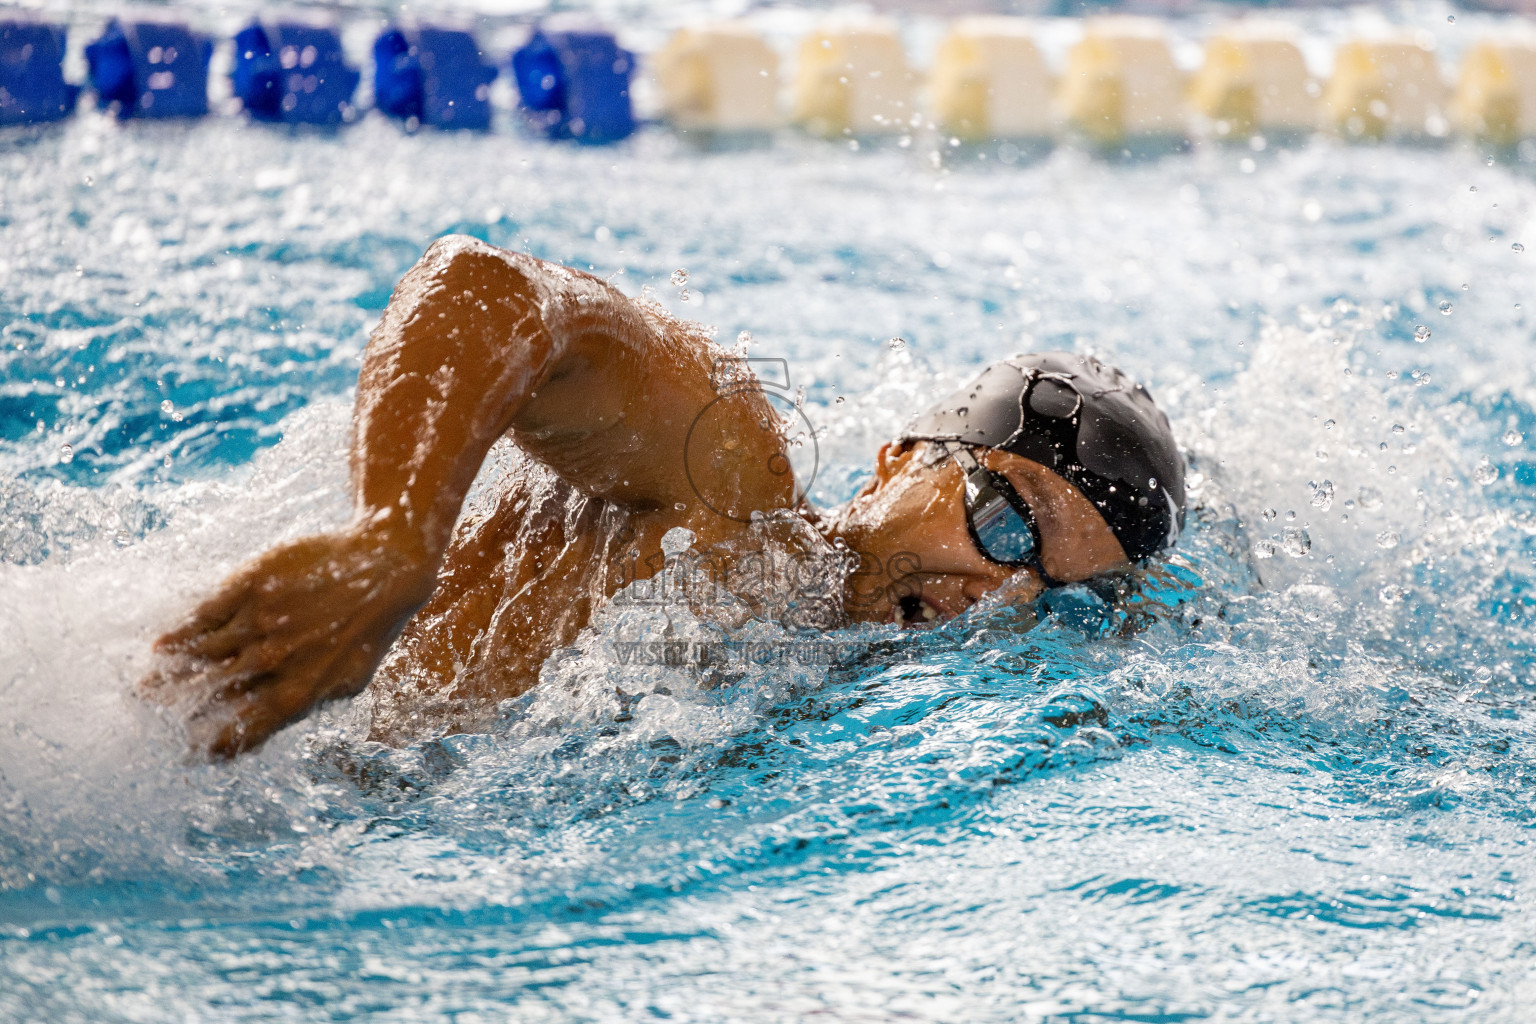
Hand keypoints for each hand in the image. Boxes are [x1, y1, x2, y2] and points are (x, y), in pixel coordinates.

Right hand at [139, 526, 434, 758]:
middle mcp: (272, 663)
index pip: (238, 736)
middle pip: (205, 698)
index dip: (206, 748)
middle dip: (173, 712)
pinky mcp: (248, 588)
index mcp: (298, 695)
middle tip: (152, 717)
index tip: (187, 752)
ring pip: (196, 658)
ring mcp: (258, 623)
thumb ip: (305, 705)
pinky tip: (162, 646)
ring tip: (146, 686)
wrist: (385, 566)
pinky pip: (201, 618)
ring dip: (165, 677)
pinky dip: (177, 637)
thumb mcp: (347, 679)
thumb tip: (267, 730)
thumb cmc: (368, 628)